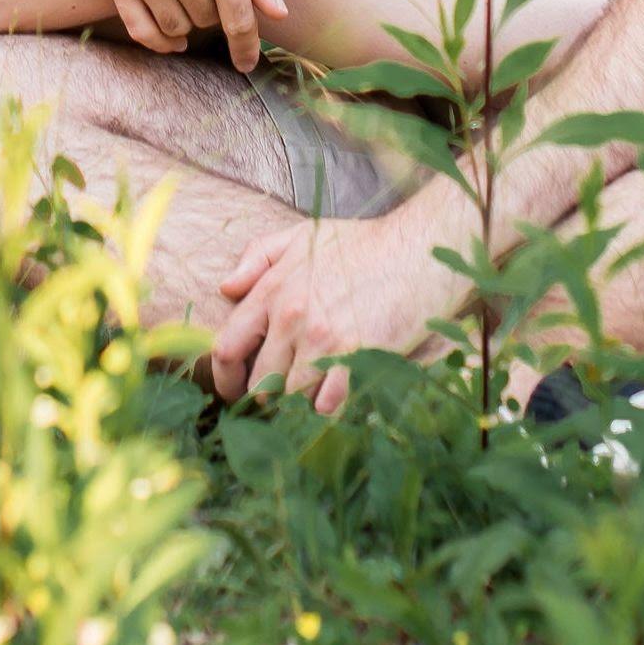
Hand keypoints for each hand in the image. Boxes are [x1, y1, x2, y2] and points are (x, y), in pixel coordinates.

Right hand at [79, 0, 288, 69]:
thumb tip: (277, 14)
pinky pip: (140, 29)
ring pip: (176, 28)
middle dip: (216, 11)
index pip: (240, 21)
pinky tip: (171, 37)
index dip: (246, 47)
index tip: (247, 63)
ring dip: (188, 22)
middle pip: (208, 21)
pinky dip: (158, 40)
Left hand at [209, 201, 475, 414]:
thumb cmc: (364, 244)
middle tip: (283, 398)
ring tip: (316, 395)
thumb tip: (226, 288)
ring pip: (291, 399)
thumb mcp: (304, 236)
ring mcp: (323, 340)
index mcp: (273, 289)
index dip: (225, 378)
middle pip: (260, 383)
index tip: (233, 392)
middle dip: (268, 396)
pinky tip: (340, 395)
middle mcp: (291, 317)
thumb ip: (259, 257)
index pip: (227, 347)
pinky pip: (327, 406)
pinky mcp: (355, 358)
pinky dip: (329, 408)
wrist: (418, 250)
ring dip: (301, 403)